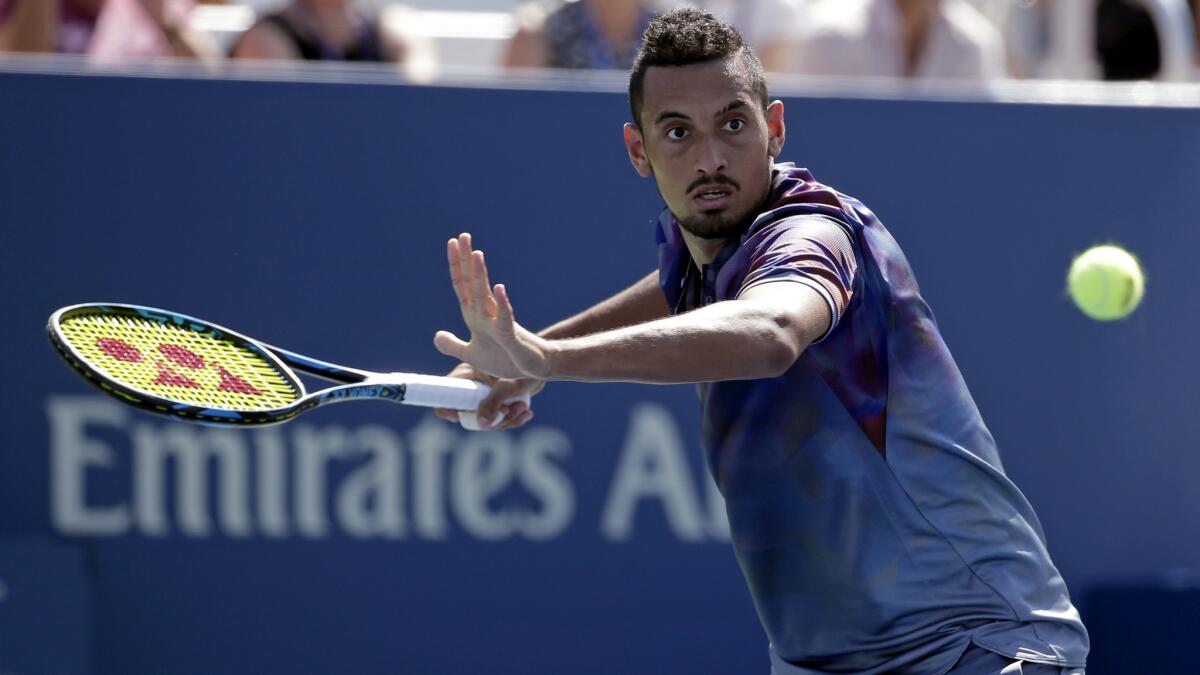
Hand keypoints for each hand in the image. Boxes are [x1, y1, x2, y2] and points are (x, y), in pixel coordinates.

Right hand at [433, 362, 543, 429]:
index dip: (447, 407)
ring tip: (523, 408)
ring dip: (505, 419)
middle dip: (489, 418)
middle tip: (508, 411)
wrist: (546, 363)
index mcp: (467, 374)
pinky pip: (497, 419)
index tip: (459, 417)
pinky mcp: (496, 403)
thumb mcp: (507, 387)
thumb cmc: (526, 367)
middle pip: (466, 413)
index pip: (444, 392)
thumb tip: (481, 426)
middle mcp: (472, 386)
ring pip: (484, 420)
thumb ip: (493, 405)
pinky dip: (511, 418)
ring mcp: (484, 395)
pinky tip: (526, 413)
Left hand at [434, 233, 552, 380]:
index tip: (452, 242)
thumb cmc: (504, 359)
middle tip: (464, 235)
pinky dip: (502, 304)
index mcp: (475, 315)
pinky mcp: (510, 336)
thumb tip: (436, 336)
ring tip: (477, 254)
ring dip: (481, 275)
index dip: (456, 265)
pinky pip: (505, 318)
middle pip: (473, 283)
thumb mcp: (471, 354)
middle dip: (468, 260)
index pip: (462, 286)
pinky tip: (499, 288)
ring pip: (487, 296)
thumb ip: (453, 345)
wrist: (530, 369)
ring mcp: (498, 322)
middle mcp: (486, 313)